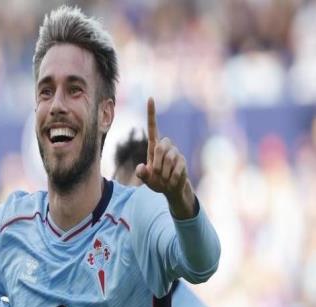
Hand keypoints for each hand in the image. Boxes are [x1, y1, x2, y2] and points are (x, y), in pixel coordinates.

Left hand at [135, 97, 195, 218]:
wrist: (171, 189)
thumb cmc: (156, 181)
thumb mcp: (146, 179)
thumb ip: (142, 174)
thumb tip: (142, 168)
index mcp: (154, 147)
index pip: (153, 127)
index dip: (152, 114)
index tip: (151, 98)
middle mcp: (165, 147)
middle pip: (160, 147)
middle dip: (157, 162)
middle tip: (156, 173)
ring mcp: (175, 153)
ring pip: (169, 158)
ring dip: (164, 172)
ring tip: (164, 178)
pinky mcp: (183, 161)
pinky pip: (177, 168)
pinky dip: (172, 177)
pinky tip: (171, 181)